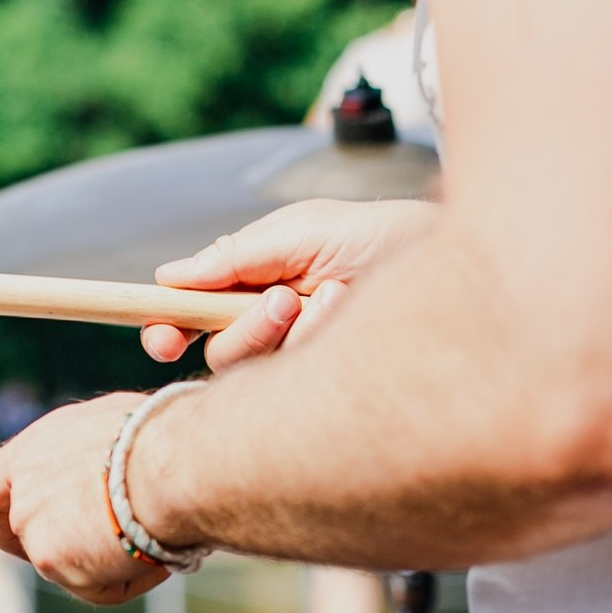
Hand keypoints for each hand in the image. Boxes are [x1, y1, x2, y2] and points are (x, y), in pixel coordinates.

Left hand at [0, 393, 167, 605]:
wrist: (176, 464)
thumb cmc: (162, 437)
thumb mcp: (111, 430)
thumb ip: (85, 459)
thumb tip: (103, 473)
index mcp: (32, 452)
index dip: (0, 516)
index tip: (20, 528)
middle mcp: (22, 492)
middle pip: (24, 538)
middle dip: (63, 552)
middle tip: (106, 554)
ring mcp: (33, 530)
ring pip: (69, 567)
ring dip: (112, 563)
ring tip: (161, 536)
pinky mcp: (53, 563)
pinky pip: (98, 589)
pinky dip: (131, 581)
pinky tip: (159, 556)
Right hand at [142, 198, 437, 370]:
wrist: (451, 258)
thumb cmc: (385, 237)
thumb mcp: (304, 231)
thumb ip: (238, 253)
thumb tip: (171, 276)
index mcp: (259, 285)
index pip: (197, 313)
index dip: (168, 326)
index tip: (160, 337)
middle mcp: (276, 326)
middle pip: (217, 352)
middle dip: (228, 333)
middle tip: (265, 308)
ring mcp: (302, 357)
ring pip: (249, 371)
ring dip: (269, 332)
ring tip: (322, 296)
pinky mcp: (328, 381)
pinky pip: (294, 377)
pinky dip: (314, 340)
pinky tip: (343, 313)